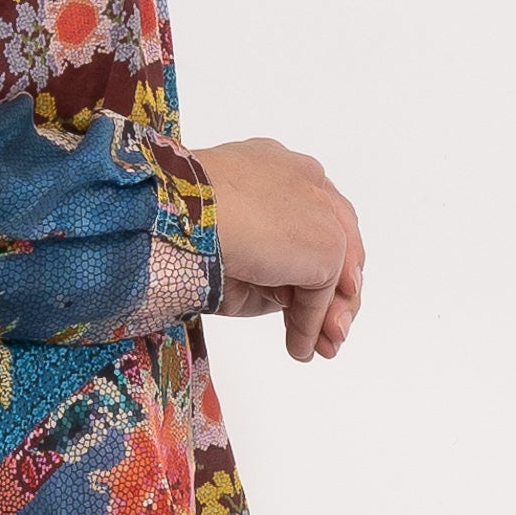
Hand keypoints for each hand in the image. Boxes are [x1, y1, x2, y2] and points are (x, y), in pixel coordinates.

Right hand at [188, 138, 363, 361]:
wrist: (179, 214)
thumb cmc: (179, 223)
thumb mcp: (225, 243)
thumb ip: (263, 261)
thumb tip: (292, 298)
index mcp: (272, 167)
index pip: (304, 212)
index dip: (303, 255)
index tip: (292, 294)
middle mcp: (302, 179)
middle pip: (333, 237)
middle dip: (330, 289)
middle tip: (323, 331)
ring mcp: (320, 208)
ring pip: (336, 265)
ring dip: (327, 311)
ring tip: (317, 346)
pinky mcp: (327, 243)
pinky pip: (322, 292)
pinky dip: (311, 323)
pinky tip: (297, 347)